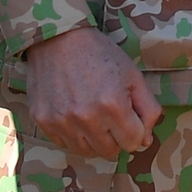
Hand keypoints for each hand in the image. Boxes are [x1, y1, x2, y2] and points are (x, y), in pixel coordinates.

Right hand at [25, 26, 159, 156]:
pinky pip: (65, 145)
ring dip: (95, 140)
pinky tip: (76, 116)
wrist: (58, 40)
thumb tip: (146, 141)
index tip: (130, 118)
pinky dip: (75, 137)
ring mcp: (62, 122)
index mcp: (113, 106)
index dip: (136, 132)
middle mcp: (87, 118)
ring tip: (94, 116)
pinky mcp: (44, 122)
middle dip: (117, 137)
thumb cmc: (101, 55)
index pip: (133, 142)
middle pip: (110, 151)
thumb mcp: (133, 76)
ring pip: (87, 152)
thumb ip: (147, 110)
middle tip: (112, 116)